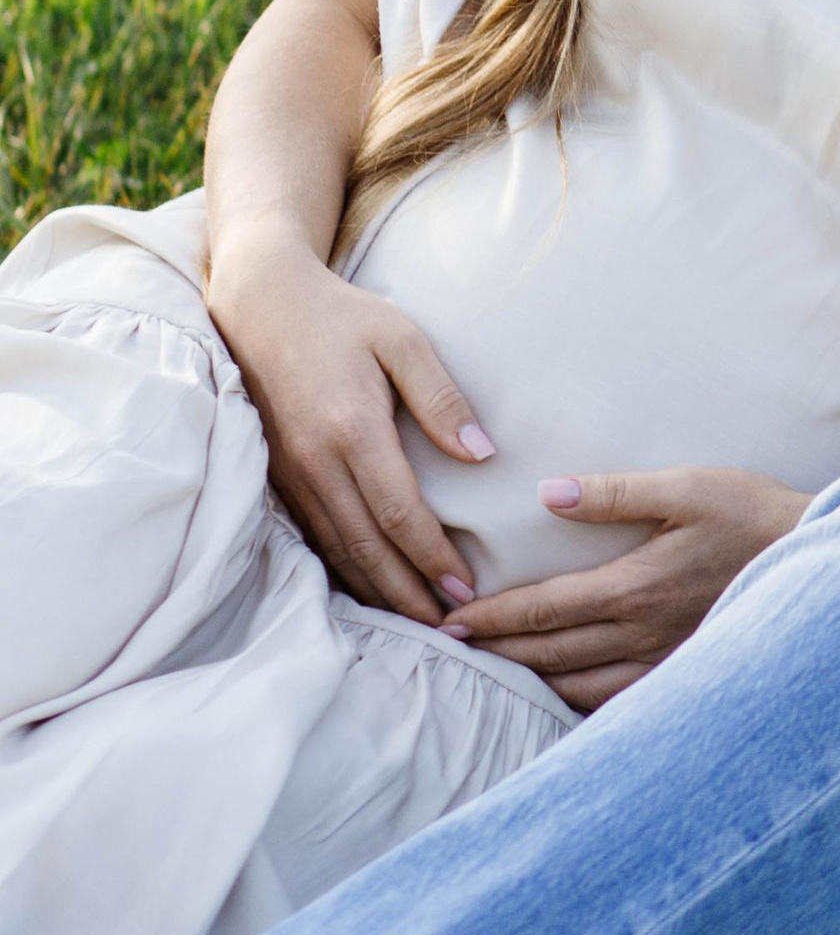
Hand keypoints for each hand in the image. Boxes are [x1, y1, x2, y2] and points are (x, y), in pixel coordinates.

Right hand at [205, 229, 489, 623]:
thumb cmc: (343, 317)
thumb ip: (442, 398)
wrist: (261, 306)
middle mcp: (317, 462)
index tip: (467, 589)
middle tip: (451, 628)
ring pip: (337, 552)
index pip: (399, 513)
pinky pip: (316, 538)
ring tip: (419, 622)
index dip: (433, 558)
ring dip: (378, 592)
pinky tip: (371, 588)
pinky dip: (345, 571)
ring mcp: (292, 475)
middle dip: (409, 594)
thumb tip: (483, 457)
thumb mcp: (403, 340)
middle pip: (367, 548)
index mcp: (352, 429)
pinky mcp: (278, 479)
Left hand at [440, 466, 810, 710]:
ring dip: (527, 681)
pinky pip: (615, 702)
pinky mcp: (681, 672)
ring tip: (491, 675)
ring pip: (575, 687)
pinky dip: (575, 702)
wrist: (813, 554)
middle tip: (446, 653)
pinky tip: (558, 697)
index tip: (448, 622)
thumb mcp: (686, 486)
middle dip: (494, 653)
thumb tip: (548, 494)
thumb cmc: (750, 512)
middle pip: (547, 654)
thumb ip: (615, 492)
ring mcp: (661, 661)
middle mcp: (639, 634)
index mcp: (633, 587)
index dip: (491, 618)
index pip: (543, 609)